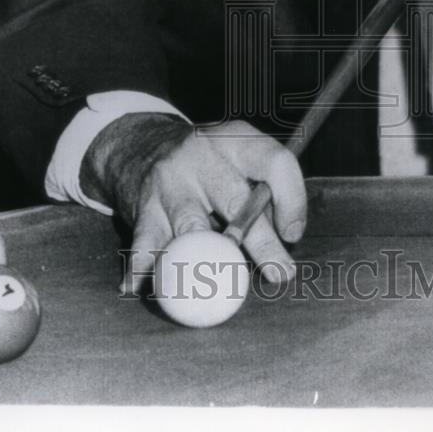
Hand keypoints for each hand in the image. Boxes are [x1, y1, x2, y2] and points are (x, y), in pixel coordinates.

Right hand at [80, 114, 306, 292]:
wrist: (139, 143)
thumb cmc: (206, 163)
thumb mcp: (235, 158)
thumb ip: (260, 195)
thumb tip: (283, 239)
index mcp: (235, 140)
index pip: (274, 161)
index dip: (291, 198)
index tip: (293, 233)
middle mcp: (202, 155)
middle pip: (236, 200)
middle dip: (261, 242)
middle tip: (279, 273)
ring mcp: (170, 180)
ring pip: (191, 227)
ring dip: (207, 263)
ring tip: (216, 291)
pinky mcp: (143, 205)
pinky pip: (146, 242)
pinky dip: (143, 268)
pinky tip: (139, 286)